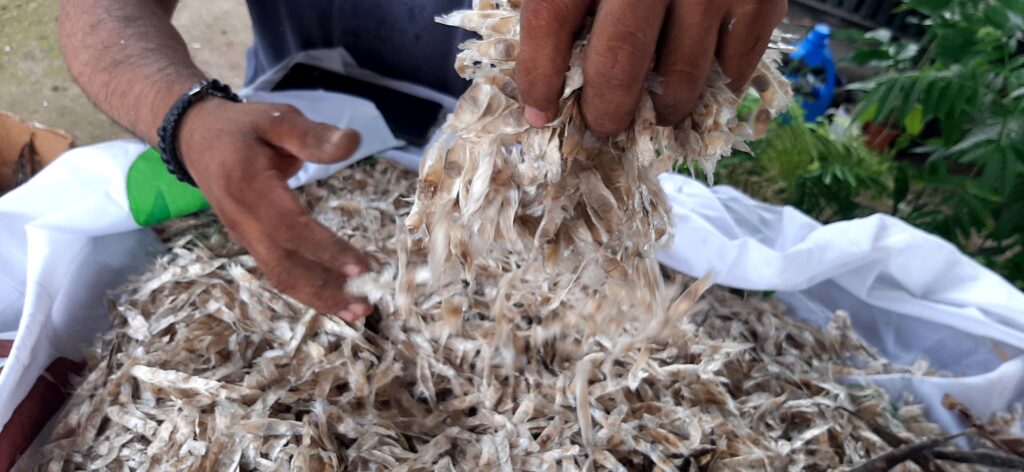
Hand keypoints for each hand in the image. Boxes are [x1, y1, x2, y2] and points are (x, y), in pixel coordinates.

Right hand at [178, 99, 372, 321]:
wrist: (194, 138)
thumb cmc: (241, 127)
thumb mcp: (276, 118)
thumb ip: (312, 135)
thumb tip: (352, 141)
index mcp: (250, 188)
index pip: (291, 228)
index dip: (325, 250)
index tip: (361, 268)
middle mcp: (245, 221)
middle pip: (284, 267)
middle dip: (325, 290)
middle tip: (366, 305)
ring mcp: (246, 236)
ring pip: (281, 276)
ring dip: (319, 297)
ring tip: (358, 311)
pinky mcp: (252, 242)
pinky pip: (280, 270)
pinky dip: (309, 288)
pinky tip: (337, 298)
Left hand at [517, 0, 786, 134]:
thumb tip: (543, 67)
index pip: (552, 20)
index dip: (540, 76)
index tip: (541, 110)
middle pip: (618, 63)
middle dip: (605, 112)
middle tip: (603, 124)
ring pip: (681, 78)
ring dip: (662, 111)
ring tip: (653, 111)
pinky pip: (734, 66)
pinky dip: (713, 87)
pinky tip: (698, 82)